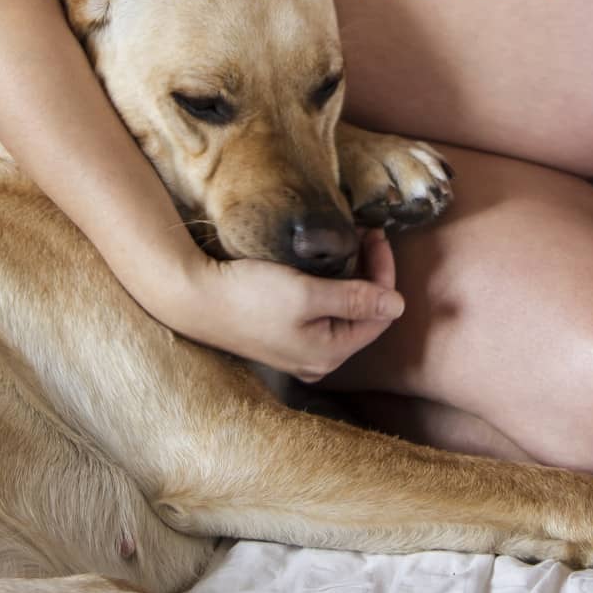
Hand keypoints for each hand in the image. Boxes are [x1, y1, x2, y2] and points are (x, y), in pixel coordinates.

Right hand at [185, 228, 405, 380]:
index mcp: (329, 354)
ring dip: (351, 277)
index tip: (376, 236)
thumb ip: (355, 299)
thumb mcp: (307, 293)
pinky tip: (326, 265)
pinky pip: (322, 312)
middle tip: (365, 233)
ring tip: (350, 243)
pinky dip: (331, 286)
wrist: (194, 298)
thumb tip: (399, 306)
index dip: (384, 274)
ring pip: (342, 311)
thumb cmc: (249, 295)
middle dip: (369, 273)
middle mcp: (318, 359)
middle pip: (362, 314)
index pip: (378, 314)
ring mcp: (299, 349)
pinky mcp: (283, 335)